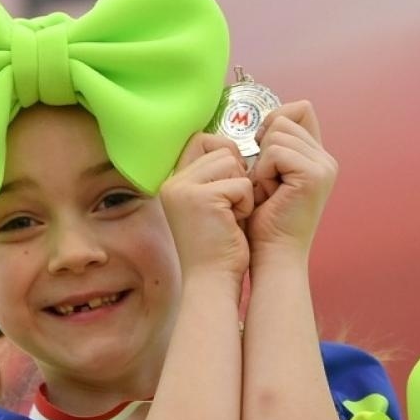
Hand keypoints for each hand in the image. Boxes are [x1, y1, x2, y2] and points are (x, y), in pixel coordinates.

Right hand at [159, 132, 254, 287]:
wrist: (211, 279)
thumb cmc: (218, 244)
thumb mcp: (210, 203)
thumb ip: (213, 175)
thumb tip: (233, 148)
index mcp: (173, 182)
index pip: (202, 140)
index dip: (225, 156)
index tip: (228, 187)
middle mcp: (173, 182)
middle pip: (221, 150)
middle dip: (236, 176)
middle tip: (228, 208)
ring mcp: (184, 189)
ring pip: (232, 163)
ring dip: (242, 189)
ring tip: (229, 215)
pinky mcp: (201, 198)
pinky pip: (241, 183)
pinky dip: (246, 203)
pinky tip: (233, 223)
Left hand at [247, 101, 334, 258]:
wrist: (271, 255)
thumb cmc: (261, 222)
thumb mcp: (264, 177)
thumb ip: (270, 149)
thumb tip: (264, 122)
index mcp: (316, 157)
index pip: (300, 110)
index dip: (273, 122)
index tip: (258, 149)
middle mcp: (325, 158)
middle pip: (284, 120)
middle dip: (262, 150)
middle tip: (265, 184)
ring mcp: (323, 165)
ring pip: (278, 134)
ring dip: (261, 164)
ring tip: (267, 191)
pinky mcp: (314, 174)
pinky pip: (275, 152)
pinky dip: (262, 173)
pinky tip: (267, 195)